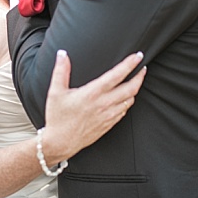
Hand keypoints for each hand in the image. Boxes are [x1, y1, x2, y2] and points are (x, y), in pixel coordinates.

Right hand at [40, 50, 146, 164]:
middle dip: (140, 76)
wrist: (61, 142)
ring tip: (135, 81)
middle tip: (142, 68)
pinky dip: (127, 102)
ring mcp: (109, 115)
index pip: (117, 75)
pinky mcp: (109, 124)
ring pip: (130, 100)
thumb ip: (61, 71)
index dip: (130, 64)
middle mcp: (104, 104)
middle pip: (131, 88)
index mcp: (92, 93)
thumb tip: (62, 55)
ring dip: (135, 89)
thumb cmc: (58, 118)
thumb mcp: (55, 92)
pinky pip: (124, 110)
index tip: (137, 56)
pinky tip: (124, 98)